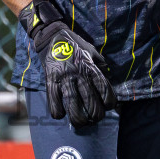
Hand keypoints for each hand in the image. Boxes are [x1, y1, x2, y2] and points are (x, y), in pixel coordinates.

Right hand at [20, 0, 117, 126]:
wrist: (52, 36)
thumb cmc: (75, 45)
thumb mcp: (91, 51)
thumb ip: (100, 64)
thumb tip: (108, 74)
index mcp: (91, 67)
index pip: (105, 89)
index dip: (109, 102)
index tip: (108, 106)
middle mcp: (79, 74)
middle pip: (91, 102)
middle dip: (96, 116)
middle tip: (94, 118)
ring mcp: (64, 78)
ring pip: (73, 105)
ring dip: (78, 119)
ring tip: (80, 122)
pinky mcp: (50, 80)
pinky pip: (53, 101)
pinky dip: (57, 112)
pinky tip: (61, 114)